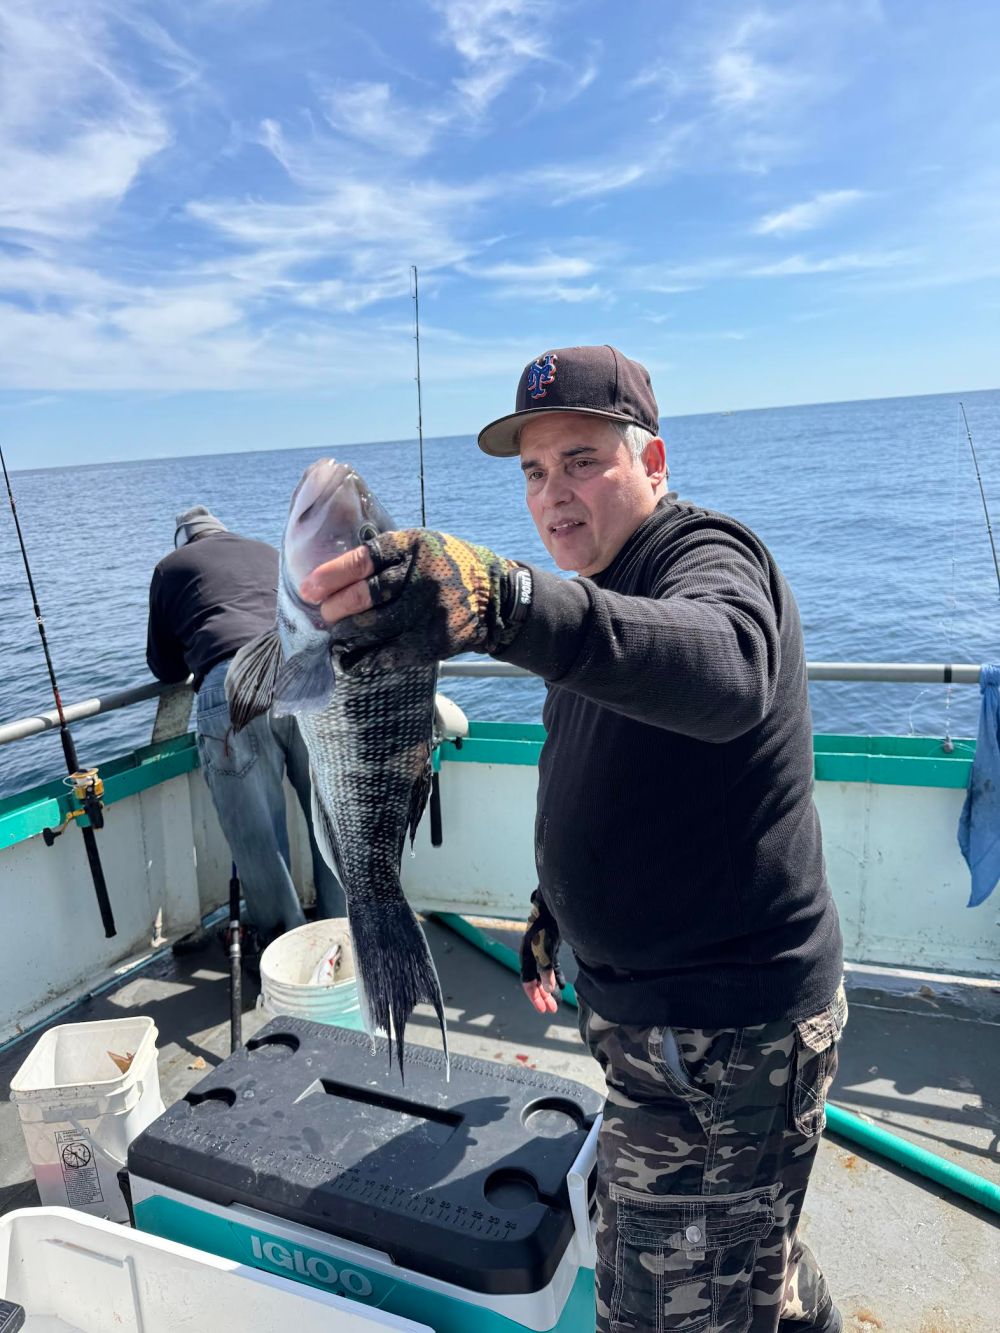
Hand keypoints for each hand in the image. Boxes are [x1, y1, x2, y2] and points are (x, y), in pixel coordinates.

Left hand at [300, 529, 531, 670]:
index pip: (366, 559)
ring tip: (335, 633)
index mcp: (414, 546)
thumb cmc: (447, 567)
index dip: (333, 574)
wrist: (496, 596)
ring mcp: (429, 611)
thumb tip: (331, 577)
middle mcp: (422, 576)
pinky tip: (353, 658)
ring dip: (347, 633)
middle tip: (322, 615)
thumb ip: (387, 556)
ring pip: (374, 626)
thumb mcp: (422, 545)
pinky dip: (366, 657)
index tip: (308, 588)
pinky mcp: (434, 640)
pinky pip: (390, 653)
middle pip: (367, 594)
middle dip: (335, 608)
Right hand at [520, 889, 564, 1014]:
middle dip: (543, 996)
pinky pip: (552, 966)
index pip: (527, 982)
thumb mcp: (545, 950)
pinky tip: (562, 985)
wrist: (553, 905)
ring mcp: (542, 950)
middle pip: (536, 980)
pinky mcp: (552, 946)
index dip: (534, 997)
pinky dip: (556, 976)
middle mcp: (532, 955)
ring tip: (557, 1001)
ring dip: (550, 988)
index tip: (543, 1010)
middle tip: (552, 1009)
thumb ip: (546, 970)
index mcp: (526, 957)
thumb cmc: (546, 926)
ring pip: (544, 975)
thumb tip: (549, 990)